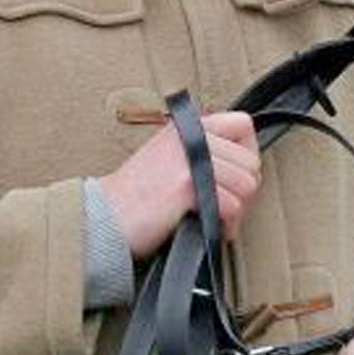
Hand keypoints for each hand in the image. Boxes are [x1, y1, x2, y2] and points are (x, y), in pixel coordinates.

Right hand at [98, 110, 259, 257]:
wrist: (102, 219)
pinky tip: (210, 229)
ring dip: (236, 211)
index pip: (243, 125)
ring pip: (247, 186)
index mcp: (188, 128)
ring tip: (216, 219)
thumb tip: (244, 168)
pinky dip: (225, 226)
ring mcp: (190, 159)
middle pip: (251, 163)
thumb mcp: (167, 157)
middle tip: (223, 208)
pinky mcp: (188, 186)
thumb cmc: (134, 198)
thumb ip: (201, 153)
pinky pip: (232, 206)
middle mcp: (191, 137)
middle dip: (243, 192)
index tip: (234, 177)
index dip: (247, 155)